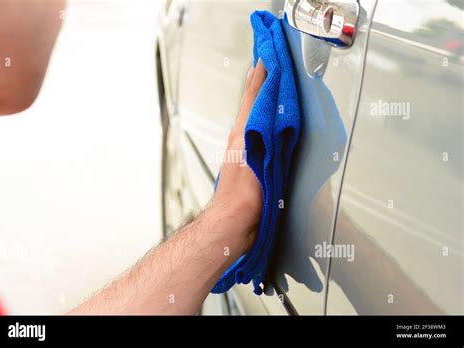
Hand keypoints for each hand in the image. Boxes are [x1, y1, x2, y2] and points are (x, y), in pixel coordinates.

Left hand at [211, 60, 266, 252]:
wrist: (235, 222)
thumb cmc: (245, 196)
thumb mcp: (258, 158)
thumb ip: (264, 130)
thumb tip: (268, 103)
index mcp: (243, 132)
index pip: (253, 94)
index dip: (261, 73)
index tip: (267, 53)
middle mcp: (241, 136)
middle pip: (251, 101)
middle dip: (260, 80)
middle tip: (267, 60)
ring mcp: (243, 148)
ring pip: (253, 114)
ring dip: (260, 95)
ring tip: (268, 81)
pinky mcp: (249, 160)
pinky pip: (256, 129)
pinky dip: (262, 116)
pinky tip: (268, 118)